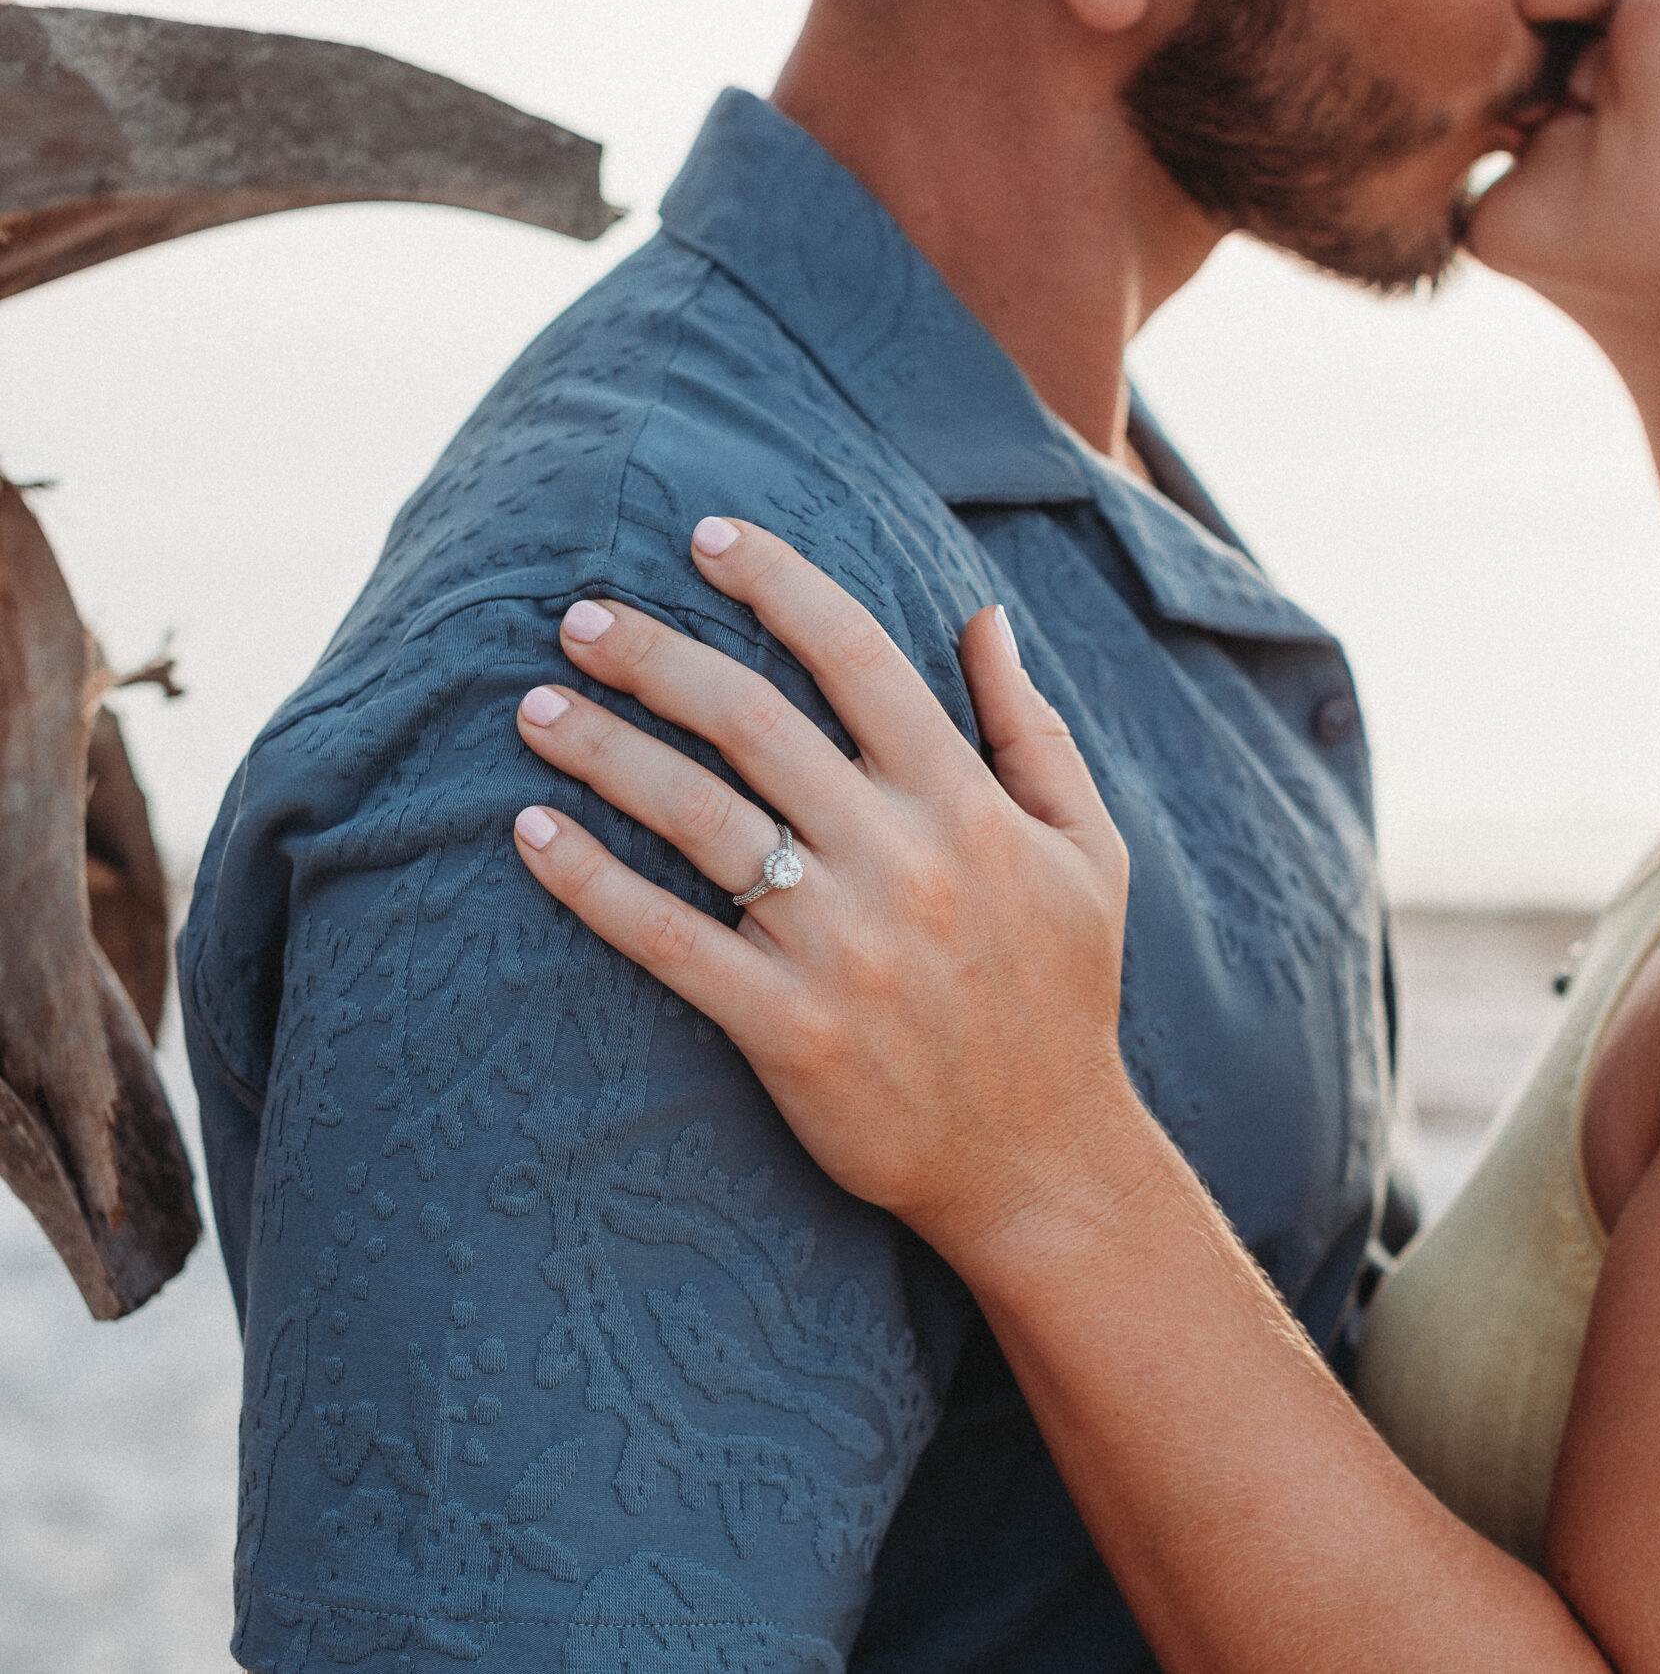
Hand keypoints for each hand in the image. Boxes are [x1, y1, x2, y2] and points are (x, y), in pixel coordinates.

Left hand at [509, 516, 1141, 1254]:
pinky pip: (667, 940)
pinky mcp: (789, 1029)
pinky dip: (591, 883)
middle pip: (753, 720)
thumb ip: (1031, 729)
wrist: (1045, 1162)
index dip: (778, 582)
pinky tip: (530, 832)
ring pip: (697, 817)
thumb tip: (986, 617)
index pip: (860, 656)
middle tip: (575, 615)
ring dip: (605, 749)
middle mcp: (903, 858)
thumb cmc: (1066, 996)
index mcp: (968, 803)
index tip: (707, 536)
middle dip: (655, 654)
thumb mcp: (1089, 850)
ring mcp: (842, 945)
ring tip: (534, 708)